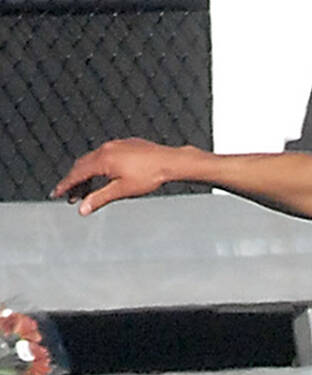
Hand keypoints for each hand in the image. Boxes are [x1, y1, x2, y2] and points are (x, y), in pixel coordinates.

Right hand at [50, 138, 182, 214]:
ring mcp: (115, 144)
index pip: (77, 174)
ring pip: (93, 159)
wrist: (170, 161)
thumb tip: (82, 209)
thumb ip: (99, 198)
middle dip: (74, 181)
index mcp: (102, 160)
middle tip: (70, 196)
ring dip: (87, 174)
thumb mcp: (122, 190)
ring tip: (86, 189)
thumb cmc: (149, 176)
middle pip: (82, 165)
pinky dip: (99, 166)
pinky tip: (103, 176)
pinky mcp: (125, 144)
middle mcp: (105, 148)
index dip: (65, 185)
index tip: (56, 193)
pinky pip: (105, 154)